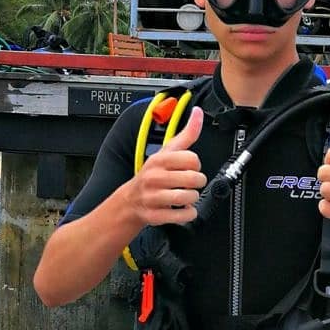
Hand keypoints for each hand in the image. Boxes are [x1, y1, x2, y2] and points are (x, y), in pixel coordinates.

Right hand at [133, 105, 205, 225]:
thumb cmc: (153, 175)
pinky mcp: (155, 215)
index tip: (189, 168)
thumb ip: (186, 134)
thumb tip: (198, 113)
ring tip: (186, 196)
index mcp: (160, 160)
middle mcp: (155, 177)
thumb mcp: (167, 151)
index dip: (196, 165)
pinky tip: (183, 209)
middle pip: (193, 179)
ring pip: (188, 197)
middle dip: (197, 183)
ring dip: (192, 199)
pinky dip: (188, 214)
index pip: (192, 159)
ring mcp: (154, 197)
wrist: (130, 200)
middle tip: (189, 184)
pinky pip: (182, 216)